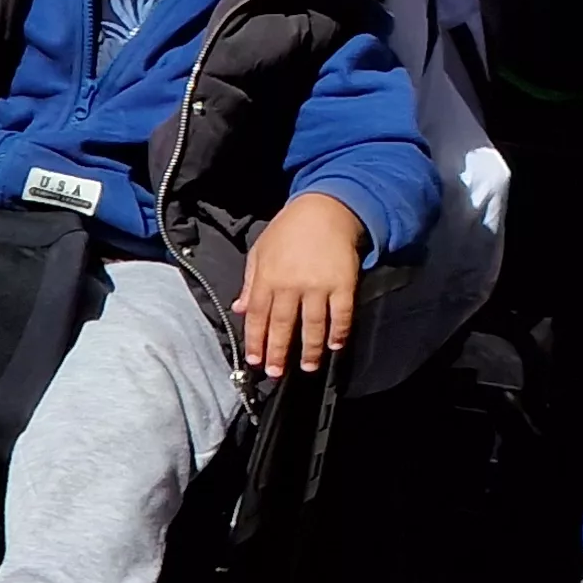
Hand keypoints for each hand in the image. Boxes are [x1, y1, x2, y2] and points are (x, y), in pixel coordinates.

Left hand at [236, 192, 367, 376]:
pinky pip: (341, 313)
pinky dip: (339, 331)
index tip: (255, 361)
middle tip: (276, 373)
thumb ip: (250, 283)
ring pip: (312, 324)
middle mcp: (291, 284)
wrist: (326, 209)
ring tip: (308, 366)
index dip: (256, 340)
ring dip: (310, 349)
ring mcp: (319, 285)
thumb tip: (238, 310)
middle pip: (283, 325)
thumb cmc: (289, 230)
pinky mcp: (344, 283)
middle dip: (278, 352)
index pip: (257, 315)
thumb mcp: (261, 252)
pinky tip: (335, 345)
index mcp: (268, 277)